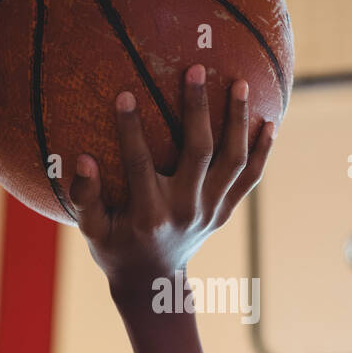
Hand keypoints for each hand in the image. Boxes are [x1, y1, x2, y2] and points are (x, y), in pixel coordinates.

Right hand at [68, 64, 275, 302]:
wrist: (154, 283)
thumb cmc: (116, 250)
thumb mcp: (93, 231)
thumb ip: (85, 197)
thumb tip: (83, 159)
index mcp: (149, 214)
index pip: (140, 163)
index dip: (131, 129)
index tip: (126, 94)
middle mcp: (185, 211)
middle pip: (199, 152)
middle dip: (197, 109)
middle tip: (197, 68)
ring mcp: (210, 211)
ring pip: (233, 161)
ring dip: (238, 121)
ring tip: (241, 83)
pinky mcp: (225, 212)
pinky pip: (250, 178)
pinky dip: (262, 151)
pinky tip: (269, 121)